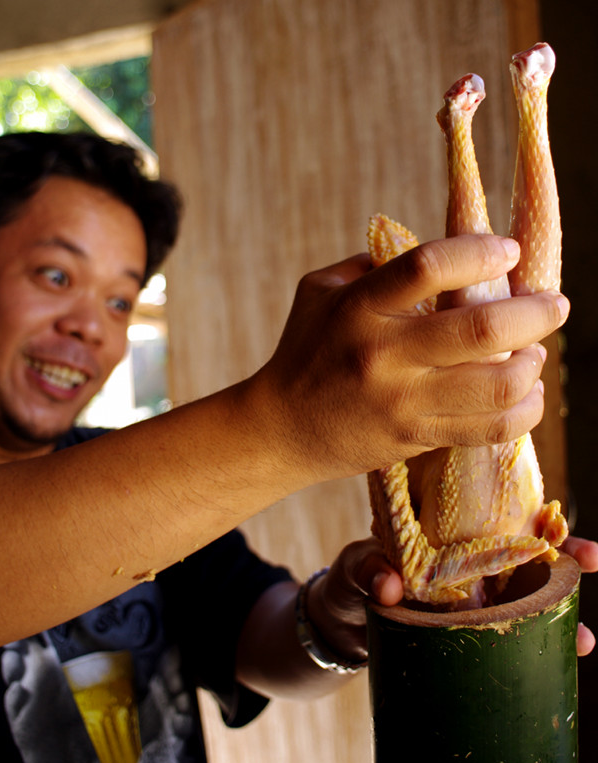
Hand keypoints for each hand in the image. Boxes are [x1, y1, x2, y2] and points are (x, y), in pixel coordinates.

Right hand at [255, 234, 568, 483]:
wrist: (281, 429)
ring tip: (537, 352)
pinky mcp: (416, 437)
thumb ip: (372, 264)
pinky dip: (524, 411)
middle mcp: (384, 354)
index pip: (429, 267)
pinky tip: (526, 392)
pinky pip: (490, 429)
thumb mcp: (320, 292)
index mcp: (360, 307)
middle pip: (481, 328)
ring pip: (496, 384)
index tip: (508, 251)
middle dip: (535, 312)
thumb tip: (436, 252)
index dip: (480, 252)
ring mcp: (402, 401)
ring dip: (534, 363)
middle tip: (555, 304)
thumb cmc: (304, 351)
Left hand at [309, 534, 596, 659]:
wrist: (337, 628)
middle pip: (523, 556)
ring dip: (558, 613)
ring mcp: (468, 601)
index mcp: (442, 538)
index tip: (557, 515)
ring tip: (584, 637)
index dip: (528, 513)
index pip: (493, 517)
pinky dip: (533, 645)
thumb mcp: (351, 571)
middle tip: (593, 558)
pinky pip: (504, 636)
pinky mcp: (464, 635)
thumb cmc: (349, 585)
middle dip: (563, 558)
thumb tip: (389, 584)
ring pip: (523, 600)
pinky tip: (560, 654)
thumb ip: (365, 570)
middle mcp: (463, 565)